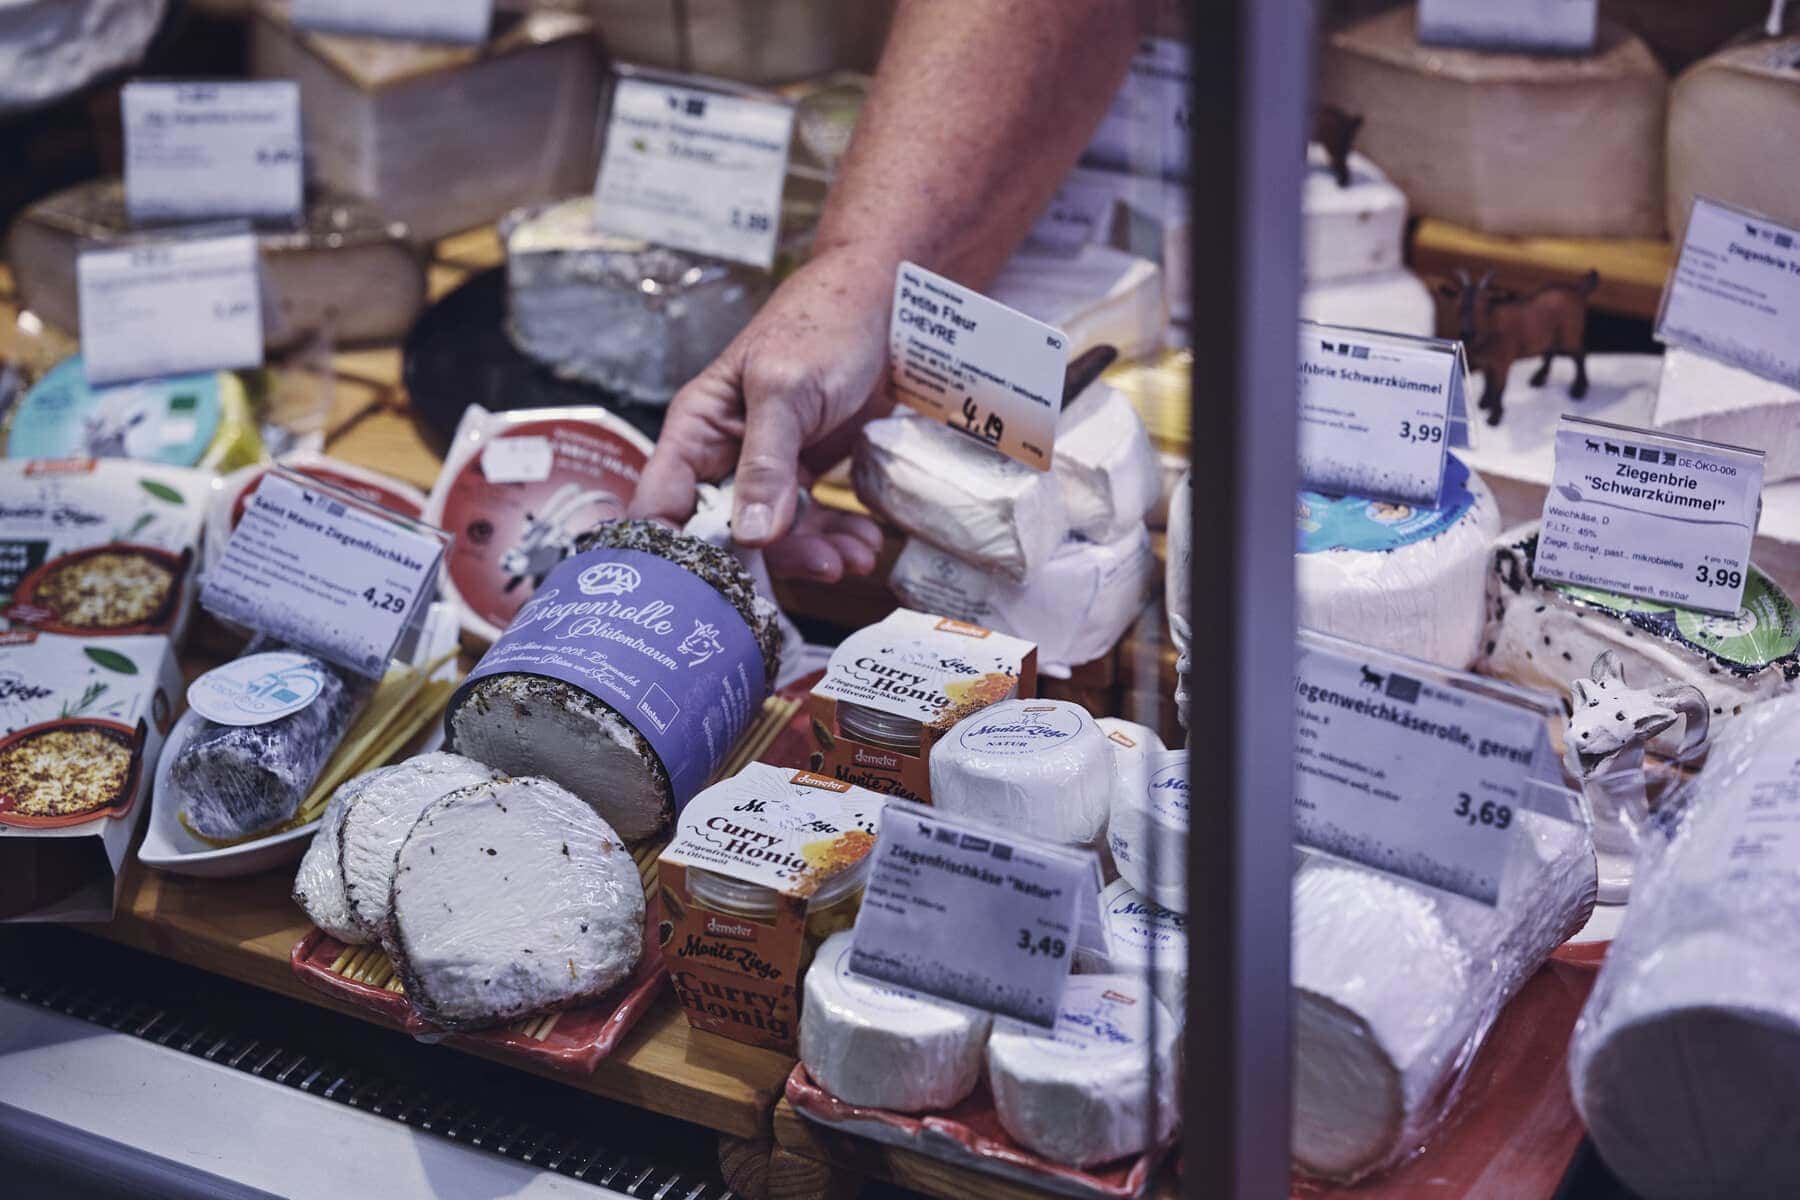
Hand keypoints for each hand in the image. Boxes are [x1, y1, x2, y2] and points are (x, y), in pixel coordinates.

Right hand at [630, 247, 891, 580]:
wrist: (884, 303)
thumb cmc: (822, 326)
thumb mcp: (787, 389)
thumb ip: (766, 462)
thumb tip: (749, 534)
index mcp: (697, 430)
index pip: (661, 505)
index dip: (675, 552)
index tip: (709, 589)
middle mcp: (724, 457)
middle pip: (725, 534)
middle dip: (772, 559)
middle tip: (822, 567)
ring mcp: (766, 471)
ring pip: (775, 536)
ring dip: (816, 554)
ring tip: (858, 557)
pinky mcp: (806, 478)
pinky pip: (813, 523)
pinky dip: (839, 538)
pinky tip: (866, 540)